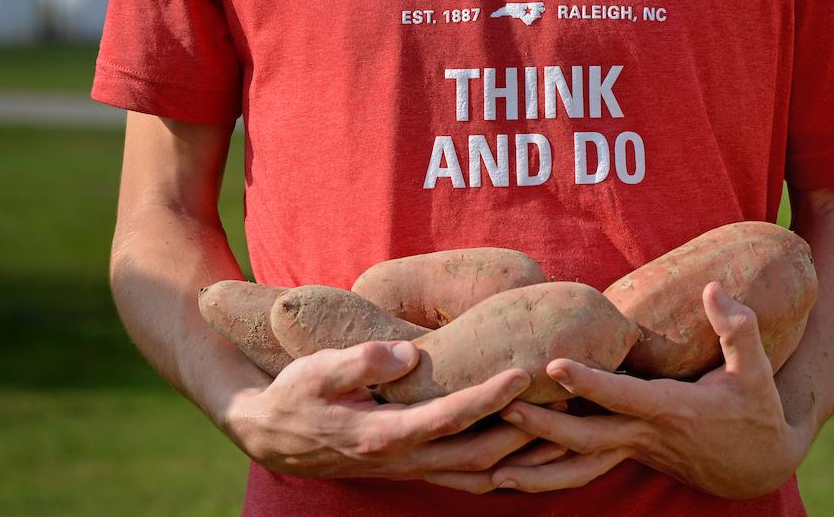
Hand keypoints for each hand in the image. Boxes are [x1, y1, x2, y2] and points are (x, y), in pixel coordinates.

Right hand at [221, 340, 547, 492]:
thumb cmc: (296, 394)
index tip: (525, 372)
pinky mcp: (413, 468)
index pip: (450, 416)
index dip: (491, 397)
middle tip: (562, 403)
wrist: (271, 434)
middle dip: (525, 432)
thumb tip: (409, 354)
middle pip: (480, 455)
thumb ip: (361, 362)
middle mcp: (404, 459)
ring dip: (521, 459)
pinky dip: (501, 469)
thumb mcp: (316, 370)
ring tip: (562, 433)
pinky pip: (466, 478)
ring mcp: (411, 469)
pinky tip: (527, 452)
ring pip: (479, 475)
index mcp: (383, 433)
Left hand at [491, 282, 811, 497]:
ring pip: (579, 466)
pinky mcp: (627, 457)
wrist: (758, 464)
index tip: (552, 367)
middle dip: (543, 425)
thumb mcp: (757, 370)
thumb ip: (738, 329)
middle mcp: (647, 435)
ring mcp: (634, 451)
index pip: (623, 395)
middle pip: (586, 436)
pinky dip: (548, 476)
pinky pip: (582, 470)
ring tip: (491, 469)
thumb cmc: (756, 410)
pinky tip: (512, 474)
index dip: (589, 383)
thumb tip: (712, 287)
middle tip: (500, 407)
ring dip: (536, 468)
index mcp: (673, 409)